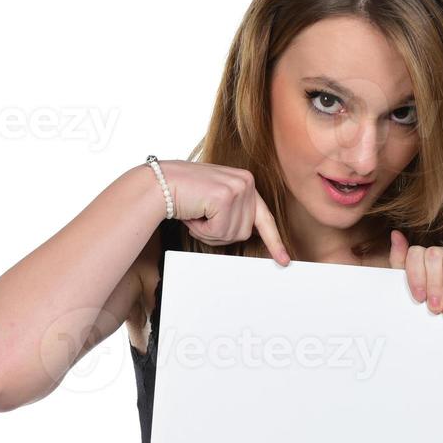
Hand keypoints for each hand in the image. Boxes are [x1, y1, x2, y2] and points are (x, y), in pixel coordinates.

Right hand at [152, 159, 289, 264]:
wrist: (158, 183)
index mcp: (246, 182)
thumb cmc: (183, 194)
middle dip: (220, 233)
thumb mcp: (215, 200)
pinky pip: (219, 231)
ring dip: (210, 231)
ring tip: (196, 213)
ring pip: (232, 234)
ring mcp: (238, 188)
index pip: (264, 218)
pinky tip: (194, 213)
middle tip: (202, 217)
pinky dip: (203, 229)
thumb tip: (245, 233)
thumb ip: (233, 212)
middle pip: (244, 232)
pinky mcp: (225, 196)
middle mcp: (247, 182)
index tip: (284, 260)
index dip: (274, 242)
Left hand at [388, 229, 442, 317]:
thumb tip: (395, 233)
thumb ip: (401, 262)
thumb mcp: (417, 285)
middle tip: (436, 308)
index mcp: (427, 257)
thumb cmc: (441, 299)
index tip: (420, 298)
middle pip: (433, 256)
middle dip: (433, 286)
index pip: (415, 253)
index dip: (416, 276)